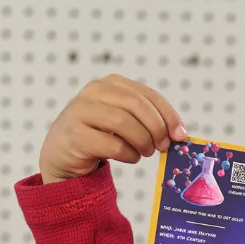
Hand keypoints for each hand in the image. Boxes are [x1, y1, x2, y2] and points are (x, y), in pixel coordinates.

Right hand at [38, 74, 186, 184]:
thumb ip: (147, 120)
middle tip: (163, 147)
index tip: (180, 135)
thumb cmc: (102, 136)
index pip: (147, 94)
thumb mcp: (125, 121)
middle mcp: (94, 92)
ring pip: (123, 122)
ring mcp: (81, 111)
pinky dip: (129, 155)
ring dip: (143, 142)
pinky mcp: (76, 135)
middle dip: (157, 128)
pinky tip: (130, 157)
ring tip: (145, 152)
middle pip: (136, 105)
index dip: (169, 115)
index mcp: (111, 84)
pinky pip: (113, 145)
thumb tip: (179, 134)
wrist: (64, 153)